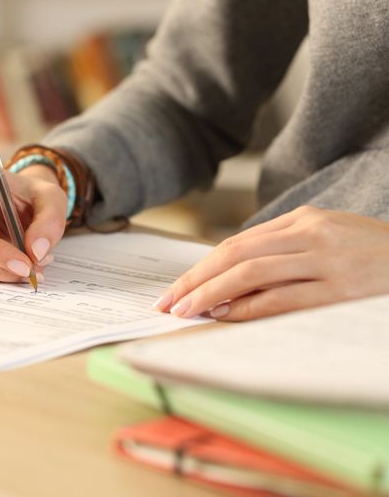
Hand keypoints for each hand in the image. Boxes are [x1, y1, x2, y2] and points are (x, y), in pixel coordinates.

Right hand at [0, 163, 67, 281]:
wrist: (19, 197)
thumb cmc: (30, 193)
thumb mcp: (52, 199)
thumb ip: (50, 222)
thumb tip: (36, 252)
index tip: (24, 265)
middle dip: (1, 266)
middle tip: (34, 270)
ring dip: (0, 273)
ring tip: (30, 265)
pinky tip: (14, 265)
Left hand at [154, 205, 388, 320]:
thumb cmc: (375, 259)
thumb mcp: (329, 241)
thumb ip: (283, 253)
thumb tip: (229, 286)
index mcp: (304, 220)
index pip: (236, 244)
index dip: (200, 268)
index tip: (174, 289)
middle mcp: (312, 234)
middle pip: (236, 255)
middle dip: (195, 280)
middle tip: (168, 303)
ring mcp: (327, 260)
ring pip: (252, 273)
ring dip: (212, 294)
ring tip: (186, 311)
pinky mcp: (342, 289)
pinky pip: (283, 297)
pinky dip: (249, 307)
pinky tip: (225, 316)